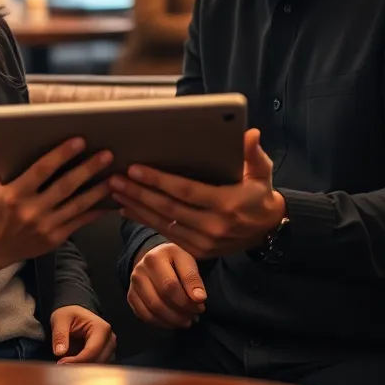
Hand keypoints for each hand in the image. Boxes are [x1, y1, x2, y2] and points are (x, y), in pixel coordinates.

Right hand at [0, 135, 110, 284]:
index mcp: (15, 193)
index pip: (42, 170)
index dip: (61, 155)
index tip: (79, 141)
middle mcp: (32, 210)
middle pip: (65, 186)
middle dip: (88, 169)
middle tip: (107, 154)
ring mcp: (45, 226)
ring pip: (77, 205)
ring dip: (98, 190)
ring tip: (115, 176)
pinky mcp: (55, 238)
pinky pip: (79, 222)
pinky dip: (96, 212)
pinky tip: (110, 201)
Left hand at [50, 306, 115, 363]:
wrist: (74, 315)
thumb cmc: (69, 315)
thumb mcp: (60, 319)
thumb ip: (59, 335)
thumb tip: (60, 352)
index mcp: (101, 328)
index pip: (91, 351)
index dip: (76, 361)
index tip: (61, 363)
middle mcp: (109, 339)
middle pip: (97, 361)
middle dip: (79, 366)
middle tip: (62, 366)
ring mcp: (109, 348)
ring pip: (97, 367)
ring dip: (82, 369)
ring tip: (66, 365)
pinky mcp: (106, 355)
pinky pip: (97, 367)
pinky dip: (85, 368)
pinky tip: (73, 365)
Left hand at [111, 129, 286, 259]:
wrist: (270, 232)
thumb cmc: (260, 196)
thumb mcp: (262, 172)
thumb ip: (253, 153)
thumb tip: (249, 133)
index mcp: (226, 204)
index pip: (185, 191)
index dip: (158, 180)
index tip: (135, 169)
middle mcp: (212, 226)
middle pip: (167, 208)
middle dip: (138, 193)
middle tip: (114, 179)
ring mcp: (204, 242)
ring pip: (162, 222)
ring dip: (136, 207)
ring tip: (115, 192)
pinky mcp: (198, 251)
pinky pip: (166, 233)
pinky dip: (145, 221)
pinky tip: (128, 209)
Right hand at [127, 242, 206, 328]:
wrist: (154, 259)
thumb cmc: (173, 261)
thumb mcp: (186, 261)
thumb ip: (193, 279)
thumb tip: (199, 298)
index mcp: (154, 258)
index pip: (170, 286)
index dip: (187, 301)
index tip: (201, 306)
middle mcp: (139, 271)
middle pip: (160, 301)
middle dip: (180, 313)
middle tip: (194, 316)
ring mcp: (133, 285)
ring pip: (152, 311)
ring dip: (173, 321)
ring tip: (187, 321)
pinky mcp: (131, 297)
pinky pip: (145, 316)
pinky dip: (162, 323)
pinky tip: (173, 322)